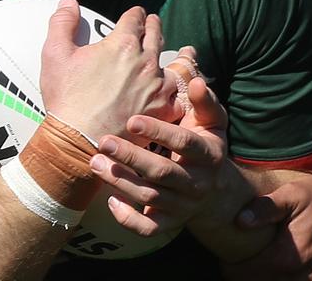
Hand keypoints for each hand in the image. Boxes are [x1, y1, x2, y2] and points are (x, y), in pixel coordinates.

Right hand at [39, 0, 178, 140]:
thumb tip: (69, 1)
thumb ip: (63, 23)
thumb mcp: (54, 54)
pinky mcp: (163, 110)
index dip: (134, 14)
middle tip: (152, 23)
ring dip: (172, 54)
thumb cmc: (66, 98)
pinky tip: (182, 88)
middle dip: (153, 26)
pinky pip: (180, 95)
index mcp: (121, 44)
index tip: (135, 14)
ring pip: (173, 63)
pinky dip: (181, 89)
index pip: (135, 18)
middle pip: (156, 35)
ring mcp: (157, 86)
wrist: (79, 140)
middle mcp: (145, 61)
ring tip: (177, 51)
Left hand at [89, 76, 231, 235]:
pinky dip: (128, 218)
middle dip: (131, 157)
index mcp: (209, 154)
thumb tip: (196, 81)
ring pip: (150, 197)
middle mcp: (197, 183)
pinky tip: (110, 201)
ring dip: (121, 182)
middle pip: (163, 172)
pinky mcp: (170, 224)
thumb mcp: (211, 121)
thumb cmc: (203, 143)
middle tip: (104, 142)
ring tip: (96, 163)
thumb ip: (203, 101)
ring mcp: (184, 206)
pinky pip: (148, 229)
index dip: (159, 132)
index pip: (184, 143)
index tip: (132, 120)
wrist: (215, 189)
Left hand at [222, 175, 311, 280]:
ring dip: (263, 280)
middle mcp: (298, 280)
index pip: (240, 274)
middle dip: (245, 275)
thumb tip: (240, 221)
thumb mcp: (295, 193)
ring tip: (261, 265)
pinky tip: (281, 271)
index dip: (230, 265)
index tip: (230, 253)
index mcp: (285, 258)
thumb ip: (266, 207)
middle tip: (244, 259)